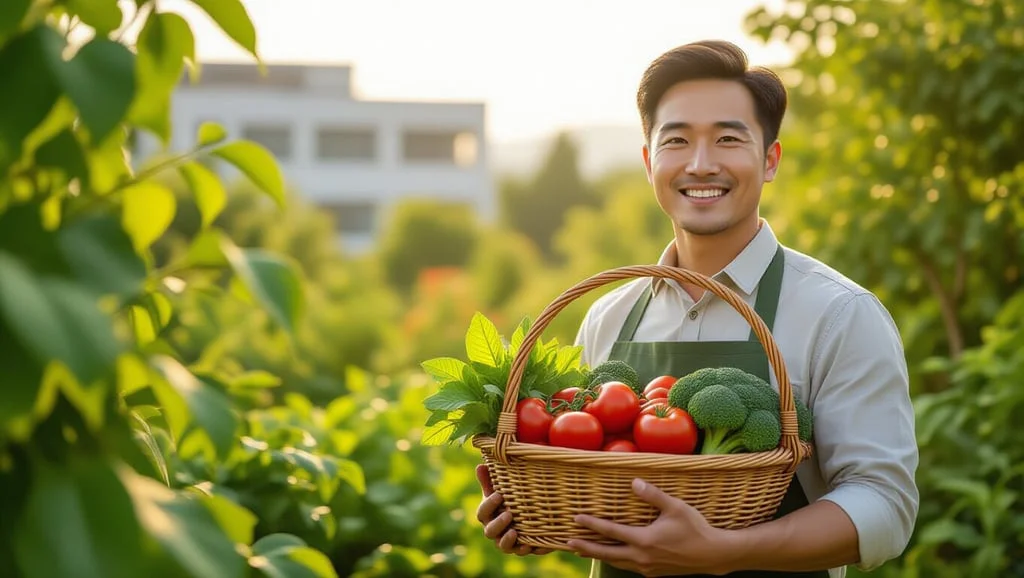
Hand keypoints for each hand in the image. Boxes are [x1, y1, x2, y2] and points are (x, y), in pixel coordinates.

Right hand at [474, 463, 551, 555]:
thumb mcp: (498, 490)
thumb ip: (489, 480)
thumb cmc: (506, 501)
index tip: (499, 495)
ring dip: (507, 541)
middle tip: (509, 514)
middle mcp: (494, 531)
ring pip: (503, 546)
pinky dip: (525, 549)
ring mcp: (506, 542)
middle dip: (498, 524)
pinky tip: (530, 546)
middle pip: (490, 532)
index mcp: (487, 516)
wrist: (524, 515)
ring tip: (514, 533)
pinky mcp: (520, 548)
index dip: (489, 505)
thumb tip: (480, 465)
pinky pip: (521, 552)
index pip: (482, 513)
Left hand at [566, 478, 733, 575]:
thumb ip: (653, 495)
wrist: (713, 555)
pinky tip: (613, 557)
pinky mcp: (654, 572)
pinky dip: (615, 561)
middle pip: (607, 553)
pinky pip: (628, 567)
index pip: (611, 532)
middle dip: (586, 547)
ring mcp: (647, 567)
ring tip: (582, 551)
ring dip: (598, 555)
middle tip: (568, 543)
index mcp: (644, 540)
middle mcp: (642, 557)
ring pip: (616, 562)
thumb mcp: (675, 507)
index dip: (592, 524)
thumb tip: (634, 482)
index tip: (576, 518)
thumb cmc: (695, 528)